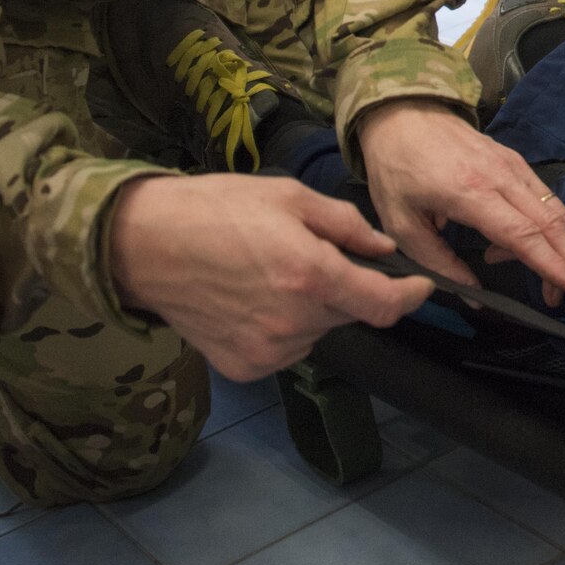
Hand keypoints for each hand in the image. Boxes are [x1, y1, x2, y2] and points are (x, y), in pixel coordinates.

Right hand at [107, 174, 431, 381]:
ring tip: (271, 273)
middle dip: (344, 287)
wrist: (145, 246)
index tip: (419, 286)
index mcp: (310, 275)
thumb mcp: (289, 197)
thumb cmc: (217, 210)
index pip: (383, 305)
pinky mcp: (245, 367)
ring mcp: (268, 350)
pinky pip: (286, 347)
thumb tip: (383, 248)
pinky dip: (283, 327)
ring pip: (317, 330)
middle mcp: (294, 321)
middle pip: (348, 313)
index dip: (410, 297)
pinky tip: (252, 299)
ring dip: (313, 308)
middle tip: (309, 256)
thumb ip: (345, 225)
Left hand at [357, 101, 564, 305]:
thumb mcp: (401, 224)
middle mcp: (500, 177)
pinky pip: (544, 197)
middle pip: (551, 223)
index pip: (522, 233)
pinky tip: (524, 247)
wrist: (403, 114)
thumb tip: (474, 299)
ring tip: (555, 282)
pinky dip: (548, 227)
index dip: (551, 263)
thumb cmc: (397, 170)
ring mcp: (512, 165)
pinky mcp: (515, 160)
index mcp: (470, 192)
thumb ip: (438, 263)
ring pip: (555, 209)